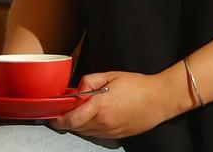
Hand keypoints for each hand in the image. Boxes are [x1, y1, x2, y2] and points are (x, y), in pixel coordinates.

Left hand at [49, 69, 186, 138]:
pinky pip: (96, 134)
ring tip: (85, 110)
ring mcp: (109, 131)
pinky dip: (91, 127)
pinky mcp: (116, 136)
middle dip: (68, 119)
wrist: (160, 99)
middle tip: (68, 109)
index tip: (53, 115)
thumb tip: (78, 89)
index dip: (57, 119)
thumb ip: (90, 80)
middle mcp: (103, 122)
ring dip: (79, 123)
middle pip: (75, 127)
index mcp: (100, 106)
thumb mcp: (112, 75)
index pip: (70, 120)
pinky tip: (98, 116)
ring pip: (85, 132)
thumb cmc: (139, 86)